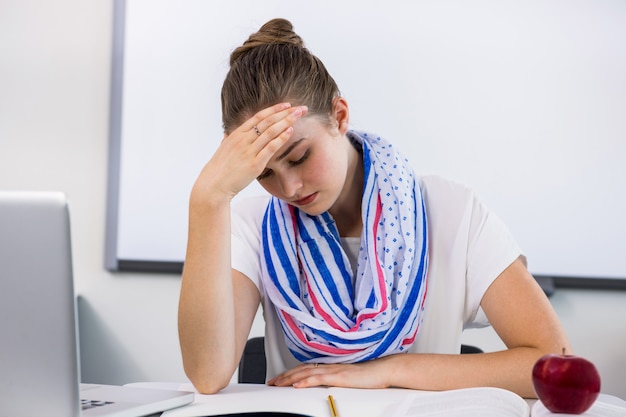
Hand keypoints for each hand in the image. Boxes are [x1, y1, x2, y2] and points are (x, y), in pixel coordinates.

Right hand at [192, 103, 307, 202]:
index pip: (258, 117)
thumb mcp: (222, 150)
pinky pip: (270, 148)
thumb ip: (227, 140)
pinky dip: (281, 138)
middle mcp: (243, 139)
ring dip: (286, 121)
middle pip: (267, 121)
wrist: (213, 185)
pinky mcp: (254, 163)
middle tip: (300, 108)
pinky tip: (290, 132)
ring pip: (270, 131)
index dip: (274, 109)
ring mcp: (249, 150)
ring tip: (299, 115)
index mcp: (236, 134)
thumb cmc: (218, 169)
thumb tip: (227, 134)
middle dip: (285, 112)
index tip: (286, 105)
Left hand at [267, 358, 391, 388]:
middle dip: (284, 376)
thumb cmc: (370, 374)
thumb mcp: (348, 377)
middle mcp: (329, 366)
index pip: (305, 368)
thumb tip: (325, 383)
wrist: (384, 369)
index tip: (279, 379)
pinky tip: (297, 385)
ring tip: (278, 384)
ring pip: (306, 373)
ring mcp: (333, 370)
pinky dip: (306, 381)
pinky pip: (319, 378)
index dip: (290, 373)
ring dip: (290, 379)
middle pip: (301, 370)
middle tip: (271, 383)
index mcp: (331, 366)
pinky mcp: (339, 376)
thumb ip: (336, 378)